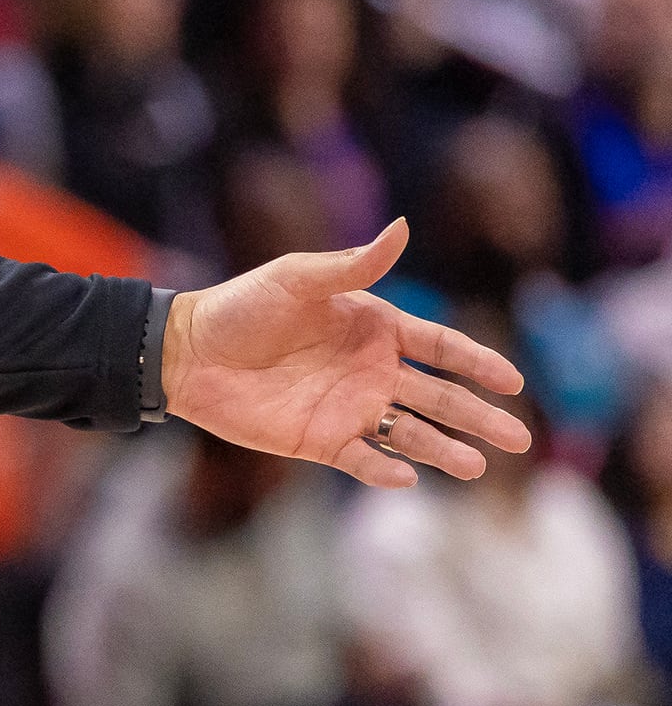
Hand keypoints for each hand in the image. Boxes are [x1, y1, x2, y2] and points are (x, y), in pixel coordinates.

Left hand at [164, 219, 530, 486]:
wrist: (186, 352)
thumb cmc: (241, 307)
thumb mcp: (298, 278)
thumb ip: (353, 265)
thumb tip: (402, 227)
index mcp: (375, 329)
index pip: (441, 347)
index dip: (477, 363)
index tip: (513, 380)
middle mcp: (371, 372)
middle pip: (439, 398)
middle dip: (479, 418)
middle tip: (520, 440)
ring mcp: (348, 409)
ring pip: (410, 434)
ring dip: (443, 451)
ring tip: (476, 468)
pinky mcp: (318, 440)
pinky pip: (360, 459)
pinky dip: (384, 469)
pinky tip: (409, 478)